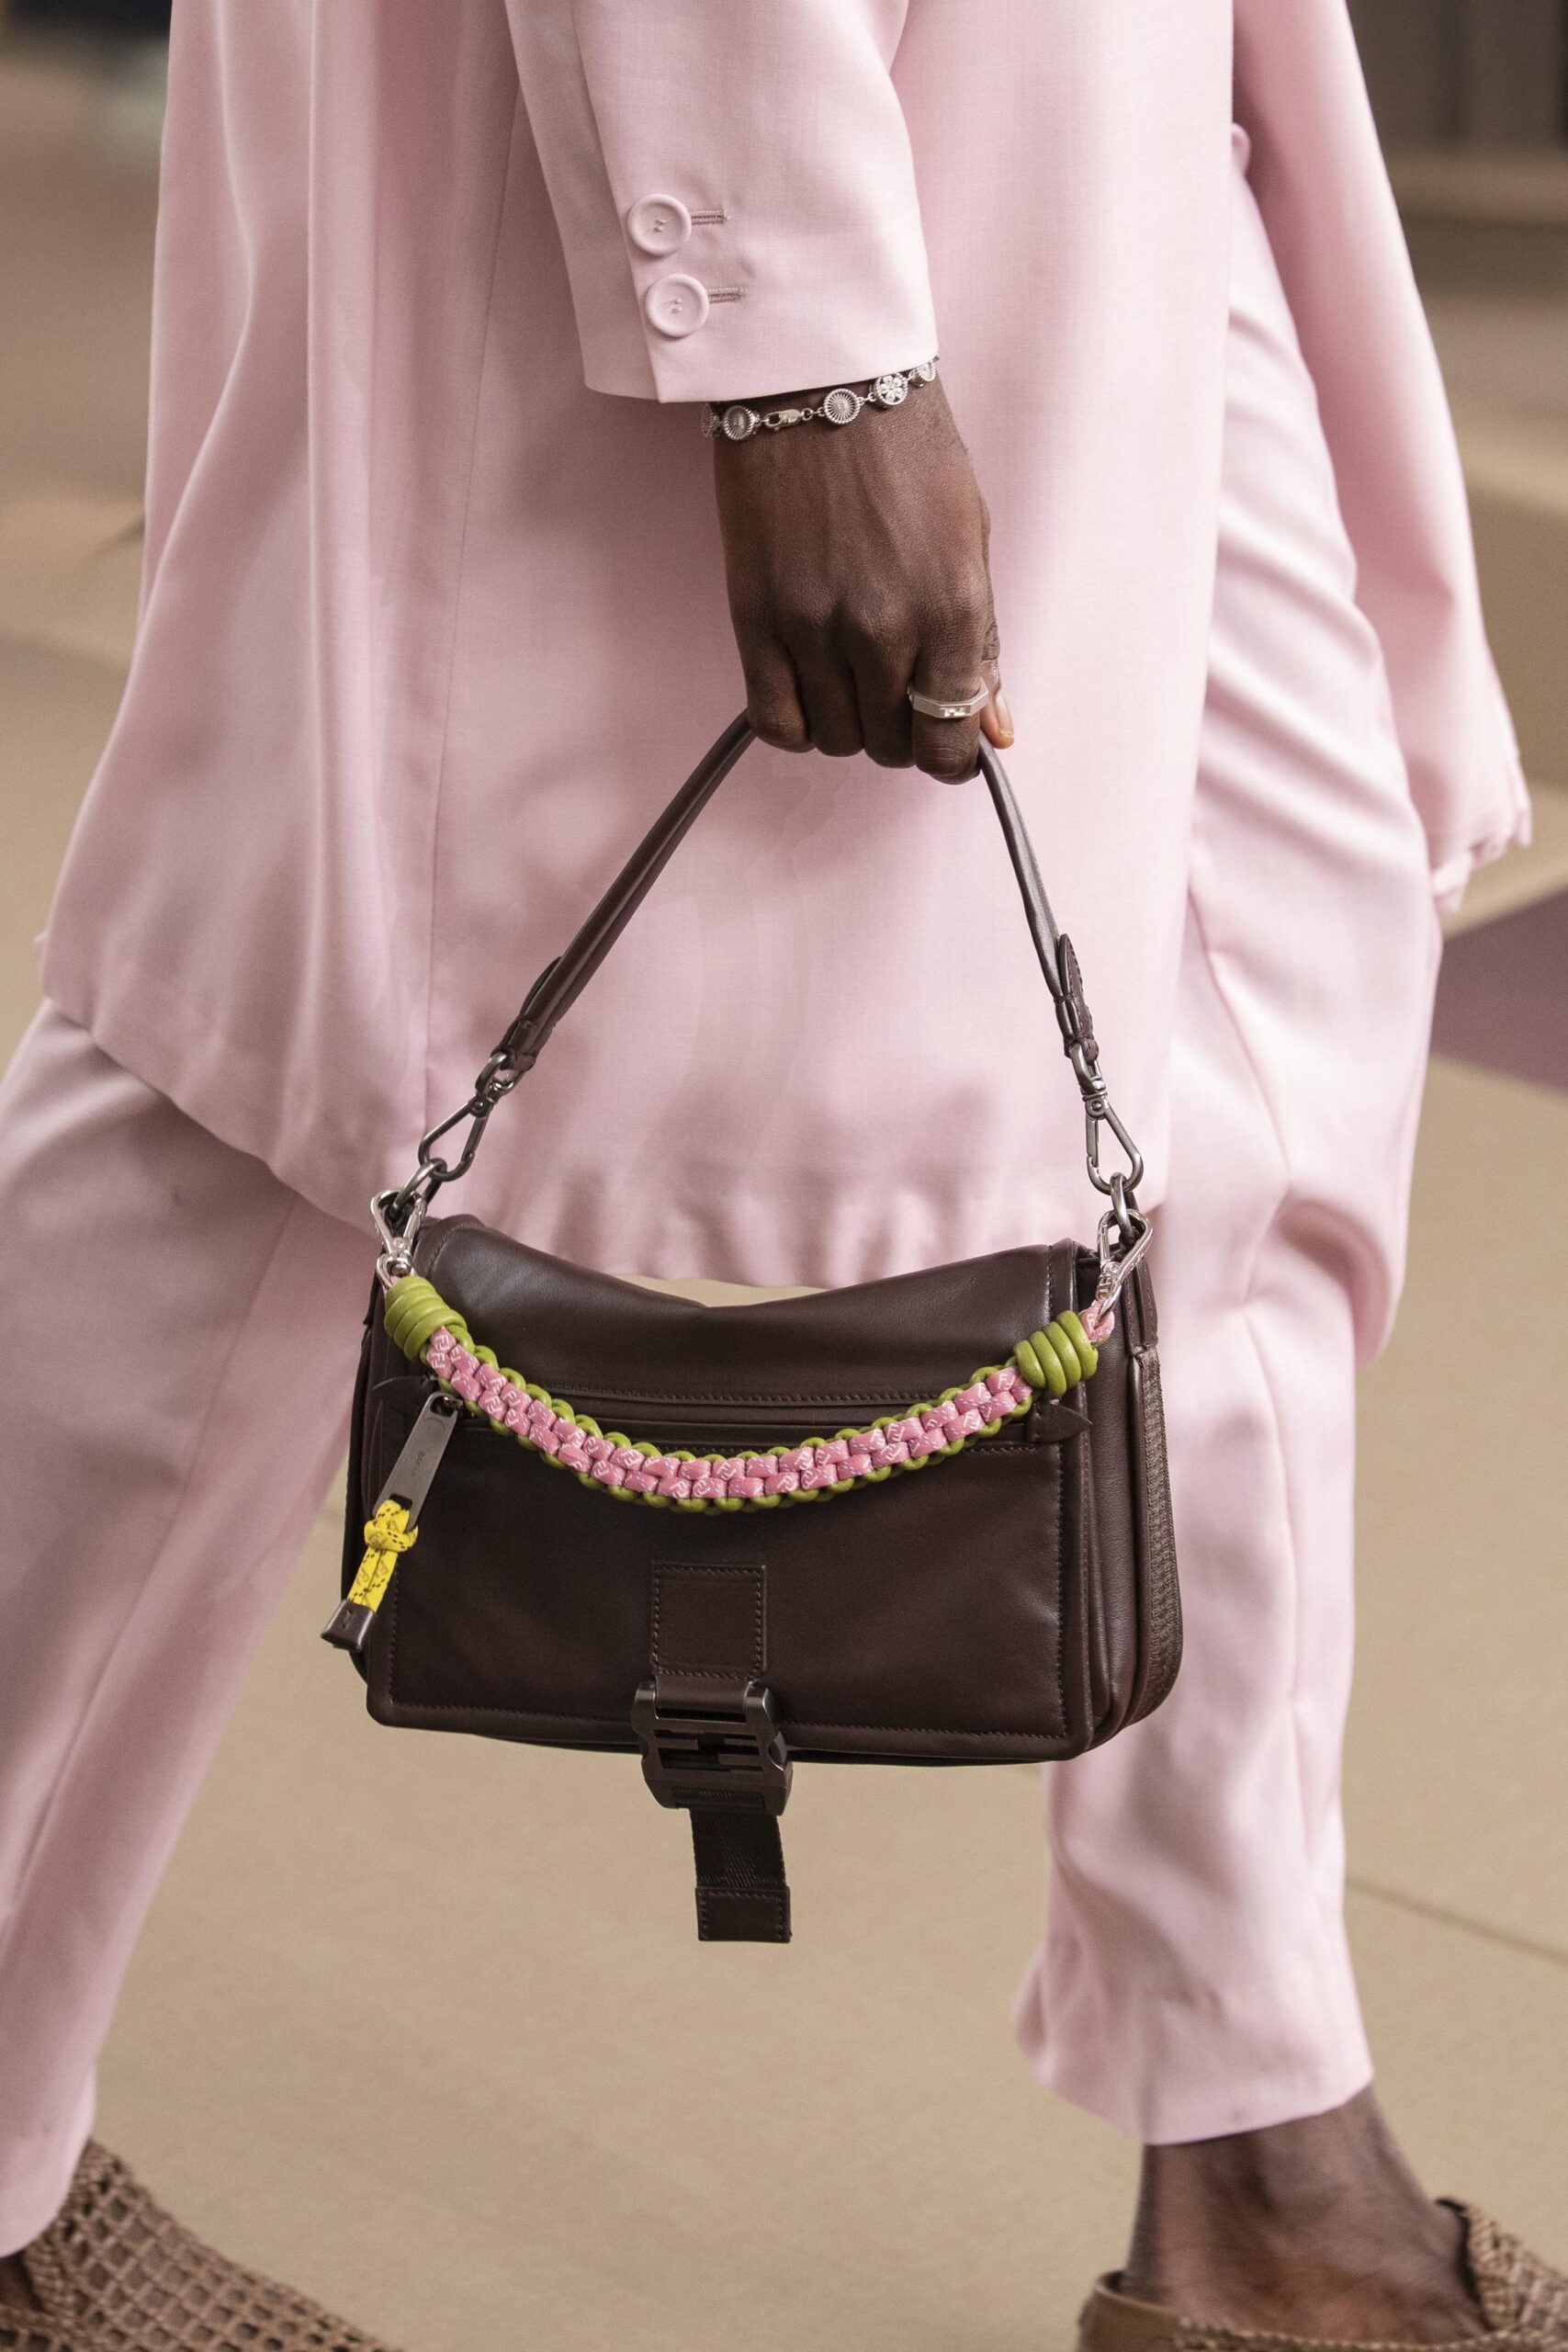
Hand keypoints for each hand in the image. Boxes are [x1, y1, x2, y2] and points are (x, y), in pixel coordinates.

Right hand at [711, 379, 1012, 781]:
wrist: (822, 381)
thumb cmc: (906, 449)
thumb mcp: (970, 541)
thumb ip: (980, 642)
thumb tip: (995, 726)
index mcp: (951, 608)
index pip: (950, 739)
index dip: (952, 755)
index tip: (947, 742)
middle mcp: (883, 629)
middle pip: (892, 746)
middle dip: (901, 732)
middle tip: (896, 689)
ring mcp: (814, 629)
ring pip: (837, 740)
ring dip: (849, 723)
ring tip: (851, 676)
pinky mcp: (757, 621)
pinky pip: (777, 723)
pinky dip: (796, 724)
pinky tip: (808, 688)